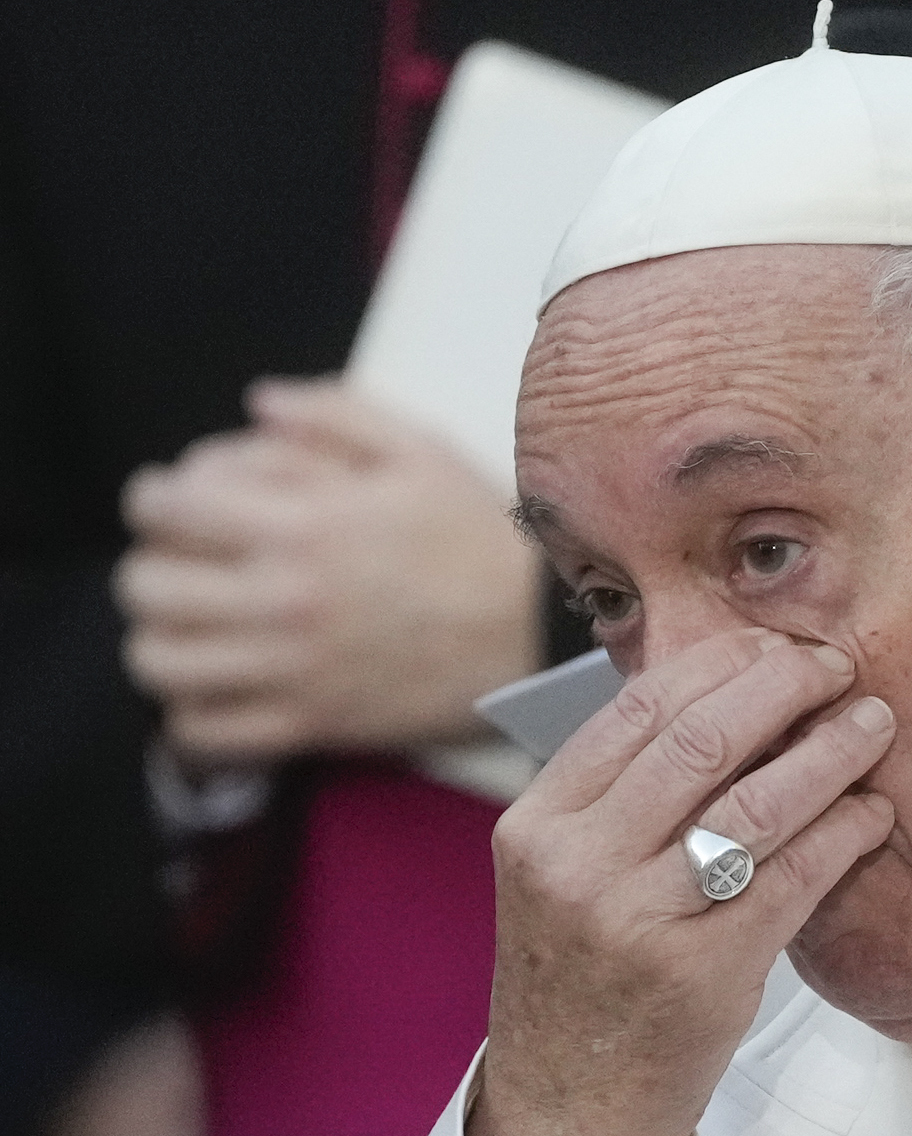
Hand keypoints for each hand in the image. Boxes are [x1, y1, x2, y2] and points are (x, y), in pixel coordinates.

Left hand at [116, 380, 541, 764]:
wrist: (540, 633)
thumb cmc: (483, 540)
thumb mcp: (423, 451)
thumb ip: (335, 414)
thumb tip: (259, 404)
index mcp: (305, 525)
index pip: (168, 508)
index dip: (154, 497)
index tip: (168, 500)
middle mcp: (284, 599)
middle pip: (147, 586)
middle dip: (152, 564)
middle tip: (181, 563)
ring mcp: (292, 670)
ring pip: (160, 661)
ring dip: (161, 637)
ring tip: (191, 625)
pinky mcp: (311, 724)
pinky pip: (204, 731)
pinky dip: (191, 710)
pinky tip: (220, 684)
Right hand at [466, 629, 895, 1135]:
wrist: (568, 1102)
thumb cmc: (579, 973)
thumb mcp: (564, 870)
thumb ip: (622, 790)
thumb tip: (729, 689)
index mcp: (539, 823)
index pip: (640, 708)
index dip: (723, 662)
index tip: (775, 644)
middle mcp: (580, 866)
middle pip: (703, 739)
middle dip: (784, 686)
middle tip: (835, 667)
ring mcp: (640, 921)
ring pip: (758, 803)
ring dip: (832, 751)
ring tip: (873, 724)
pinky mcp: (704, 972)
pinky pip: (794, 878)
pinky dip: (843, 833)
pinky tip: (870, 812)